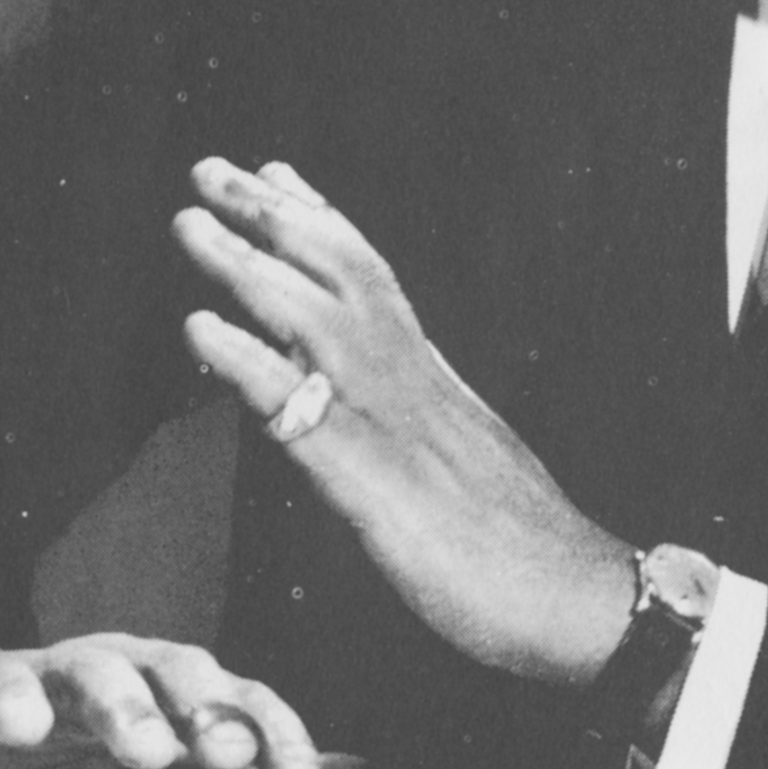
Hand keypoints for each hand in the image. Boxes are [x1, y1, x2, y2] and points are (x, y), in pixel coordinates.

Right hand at [0, 636, 372, 768]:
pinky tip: (26, 725)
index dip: (273, 729)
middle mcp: (125, 677)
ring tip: (144, 746)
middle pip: (175, 669)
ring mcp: (48, 682)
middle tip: (224, 751)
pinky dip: (11, 700)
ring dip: (124, 705)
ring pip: (93, 672)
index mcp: (181, 700)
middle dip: (205, 706)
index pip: (241, 700)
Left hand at [175, 158, 639, 686]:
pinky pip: (299, 410)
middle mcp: (414, 383)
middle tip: (212, 167)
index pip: (374, 278)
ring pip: (314, 320)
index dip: (323, 221)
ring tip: (190, 222)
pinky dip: (246, 361)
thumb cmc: (530, 555)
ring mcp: (392, 425)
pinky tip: (199, 329)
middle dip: (273, 215)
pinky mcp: (371, 482)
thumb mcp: (470, 471)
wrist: (577, 601)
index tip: (279, 173)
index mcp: (435, 382)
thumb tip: (387, 424)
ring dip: (247, 265)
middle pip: (340, 273)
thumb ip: (425, 435)